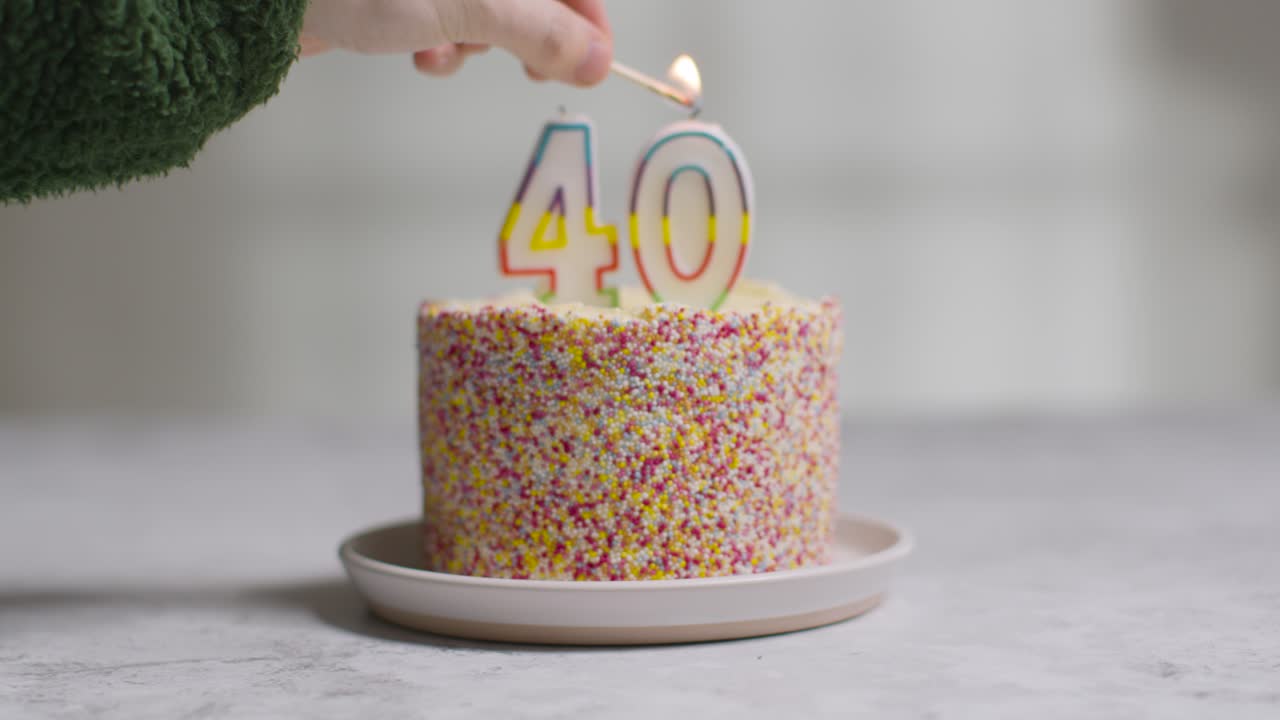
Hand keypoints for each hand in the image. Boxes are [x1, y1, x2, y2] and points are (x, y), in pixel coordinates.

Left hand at [300, 0, 612, 86]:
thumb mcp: (472, 3)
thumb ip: (541, 30)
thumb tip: (596, 59)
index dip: (586, 17)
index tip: (589, 63)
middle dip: (523, 35)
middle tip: (528, 71)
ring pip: (486, 8)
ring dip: (475, 44)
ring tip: (444, 53)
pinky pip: (443, 15)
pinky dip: (440, 41)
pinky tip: (418, 52)